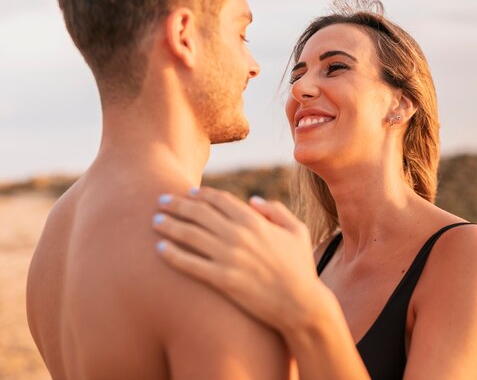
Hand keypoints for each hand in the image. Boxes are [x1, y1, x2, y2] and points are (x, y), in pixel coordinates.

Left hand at [152, 187, 327, 333]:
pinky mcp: (223, 280)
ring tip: (154, 221)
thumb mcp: (297, 231)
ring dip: (169, 225)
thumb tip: (253, 200)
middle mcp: (239, 235)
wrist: (302, 304)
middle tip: (161, 201)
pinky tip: (160, 249)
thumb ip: (276, 210)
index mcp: (255, 221)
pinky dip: (173, 255)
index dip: (201, 194)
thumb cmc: (300, 267)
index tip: (188, 193)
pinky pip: (191, 264)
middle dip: (177, 204)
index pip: (220, 200)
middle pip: (199, 213)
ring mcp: (229, 258)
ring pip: (190, 235)